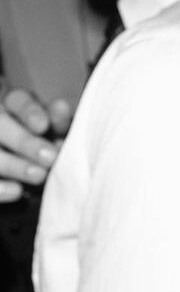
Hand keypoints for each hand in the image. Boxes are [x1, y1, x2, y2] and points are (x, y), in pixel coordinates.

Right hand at [0, 87, 71, 201]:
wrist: (23, 159)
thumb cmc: (47, 137)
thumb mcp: (55, 124)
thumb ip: (58, 119)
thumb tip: (62, 110)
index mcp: (13, 104)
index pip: (18, 100)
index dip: (30, 112)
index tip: (43, 125)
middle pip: (2, 126)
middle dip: (25, 142)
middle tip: (50, 156)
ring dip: (14, 166)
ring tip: (40, 175)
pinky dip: (1, 187)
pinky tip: (17, 191)